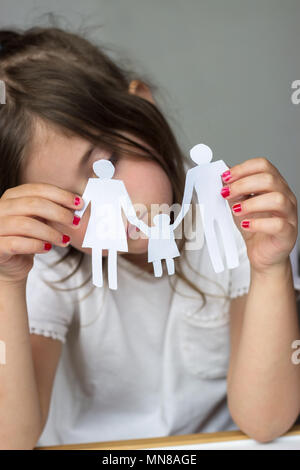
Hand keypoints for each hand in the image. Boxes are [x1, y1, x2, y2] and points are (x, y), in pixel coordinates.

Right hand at [0, 184, 83, 283]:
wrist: (10, 265)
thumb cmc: (25, 239)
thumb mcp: (39, 220)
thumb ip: (52, 210)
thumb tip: (77, 205)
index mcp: (11, 197)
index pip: (37, 189)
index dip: (60, 195)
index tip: (79, 203)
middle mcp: (0, 209)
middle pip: (33, 204)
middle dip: (59, 213)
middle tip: (75, 222)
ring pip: (26, 224)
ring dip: (50, 233)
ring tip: (64, 240)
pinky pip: (17, 244)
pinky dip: (36, 245)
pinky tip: (47, 248)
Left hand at [220, 158, 297, 273]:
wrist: (263, 254)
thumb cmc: (254, 229)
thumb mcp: (239, 205)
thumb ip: (233, 191)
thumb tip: (222, 178)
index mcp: (274, 185)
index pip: (263, 166)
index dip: (242, 169)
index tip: (225, 177)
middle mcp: (285, 196)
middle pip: (269, 179)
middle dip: (243, 184)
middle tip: (226, 193)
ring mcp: (289, 214)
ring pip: (277, 199)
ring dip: (251, 203)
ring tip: (236, 210)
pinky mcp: (287, 233)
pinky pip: (278, 224)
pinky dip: (258, 223)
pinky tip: (246, 225)